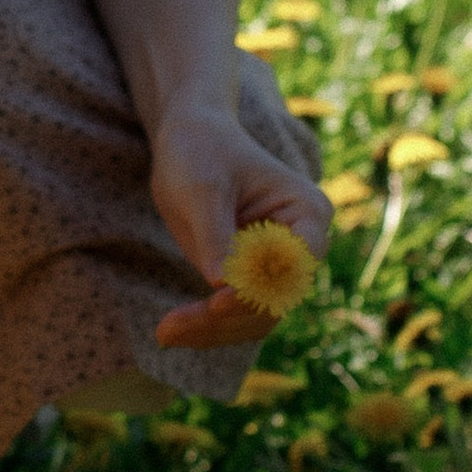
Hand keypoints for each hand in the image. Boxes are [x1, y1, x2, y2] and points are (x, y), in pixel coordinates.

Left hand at [147, 95, 331, 350]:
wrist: (189, 138)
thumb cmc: (202, 150)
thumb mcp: (203, 187)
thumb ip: (216, 233)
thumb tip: (219, 284)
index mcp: (307, 213)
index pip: (296, 264)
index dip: (261, 287)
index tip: (218, 299)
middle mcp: (300, 246)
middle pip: (275, 300)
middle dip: (226, 319)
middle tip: (171, 328)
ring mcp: (275, 266)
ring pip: (254, 316)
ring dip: (211, 330)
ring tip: (164, 333)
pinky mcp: (247, 279)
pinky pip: (233, 313)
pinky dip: (204, 325)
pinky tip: (168, 331)